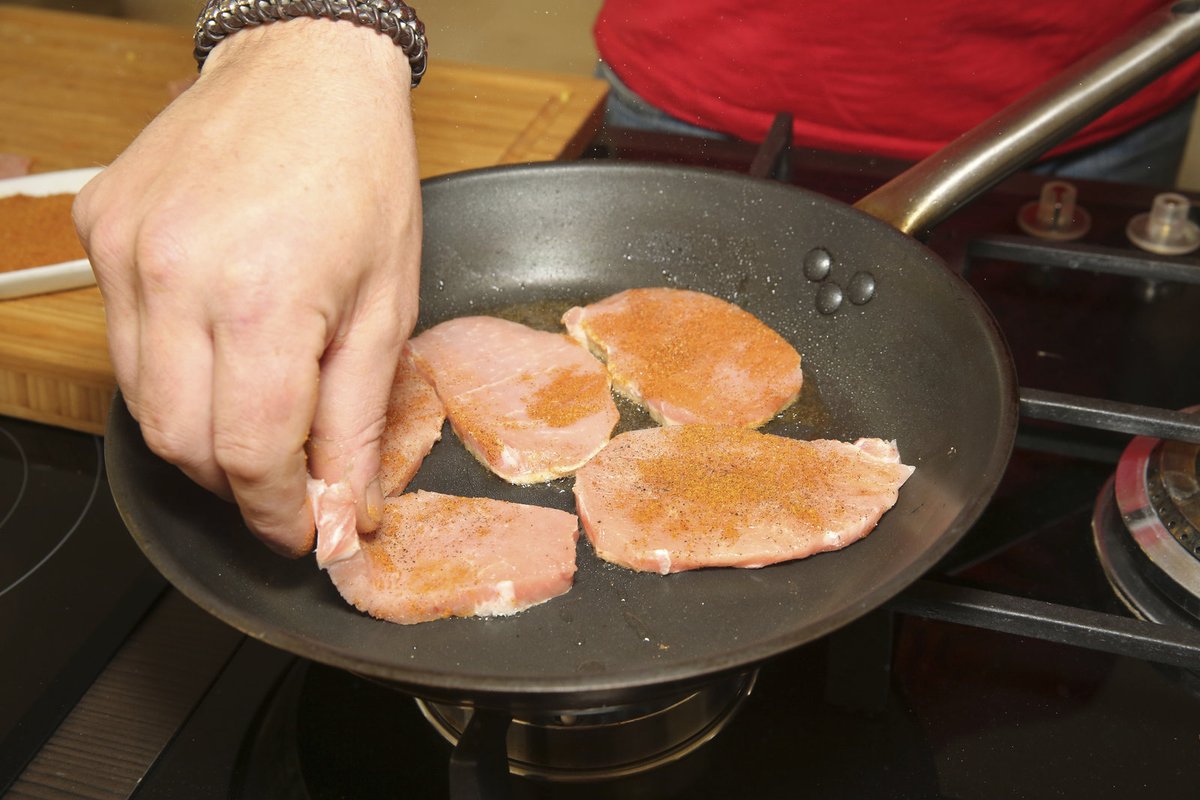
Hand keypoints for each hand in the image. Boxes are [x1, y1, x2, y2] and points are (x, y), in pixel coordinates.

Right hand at [74, 19, 420, 555]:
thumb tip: (342, 503)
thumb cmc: (362, 175)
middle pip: (182, 444)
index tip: (299, 529)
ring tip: (253, 418)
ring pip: (142, 400)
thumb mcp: (386, 306)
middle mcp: (177, 279)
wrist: (305, 70)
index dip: (276, 511)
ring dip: (198, 433)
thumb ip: (357, 418)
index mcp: (263, 300)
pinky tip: (214, 346)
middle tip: (280, 485)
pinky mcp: (100, 230)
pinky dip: (167, 369)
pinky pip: (123, 338)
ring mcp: (126, 253)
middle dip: (234, 486)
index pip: (251, 455)